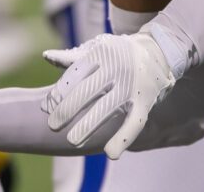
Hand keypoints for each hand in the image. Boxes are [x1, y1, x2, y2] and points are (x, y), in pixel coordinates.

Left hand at [42, 29, 175, 158]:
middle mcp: (116, 67)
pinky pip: (135, 122)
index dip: (60, 91)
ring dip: (89, 125)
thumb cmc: (117, 53)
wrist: (157, 52)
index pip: (75, 74)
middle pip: (87, 90)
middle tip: (52, 125)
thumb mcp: (96, 49)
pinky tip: (110, 153)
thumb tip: (46, 57)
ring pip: (108, 106)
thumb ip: (72, 58)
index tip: (46, 107)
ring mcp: (131, 84)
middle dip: (68, 109)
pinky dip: (124, 137)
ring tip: (72, 142)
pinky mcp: (145, 101)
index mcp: (100, 53)